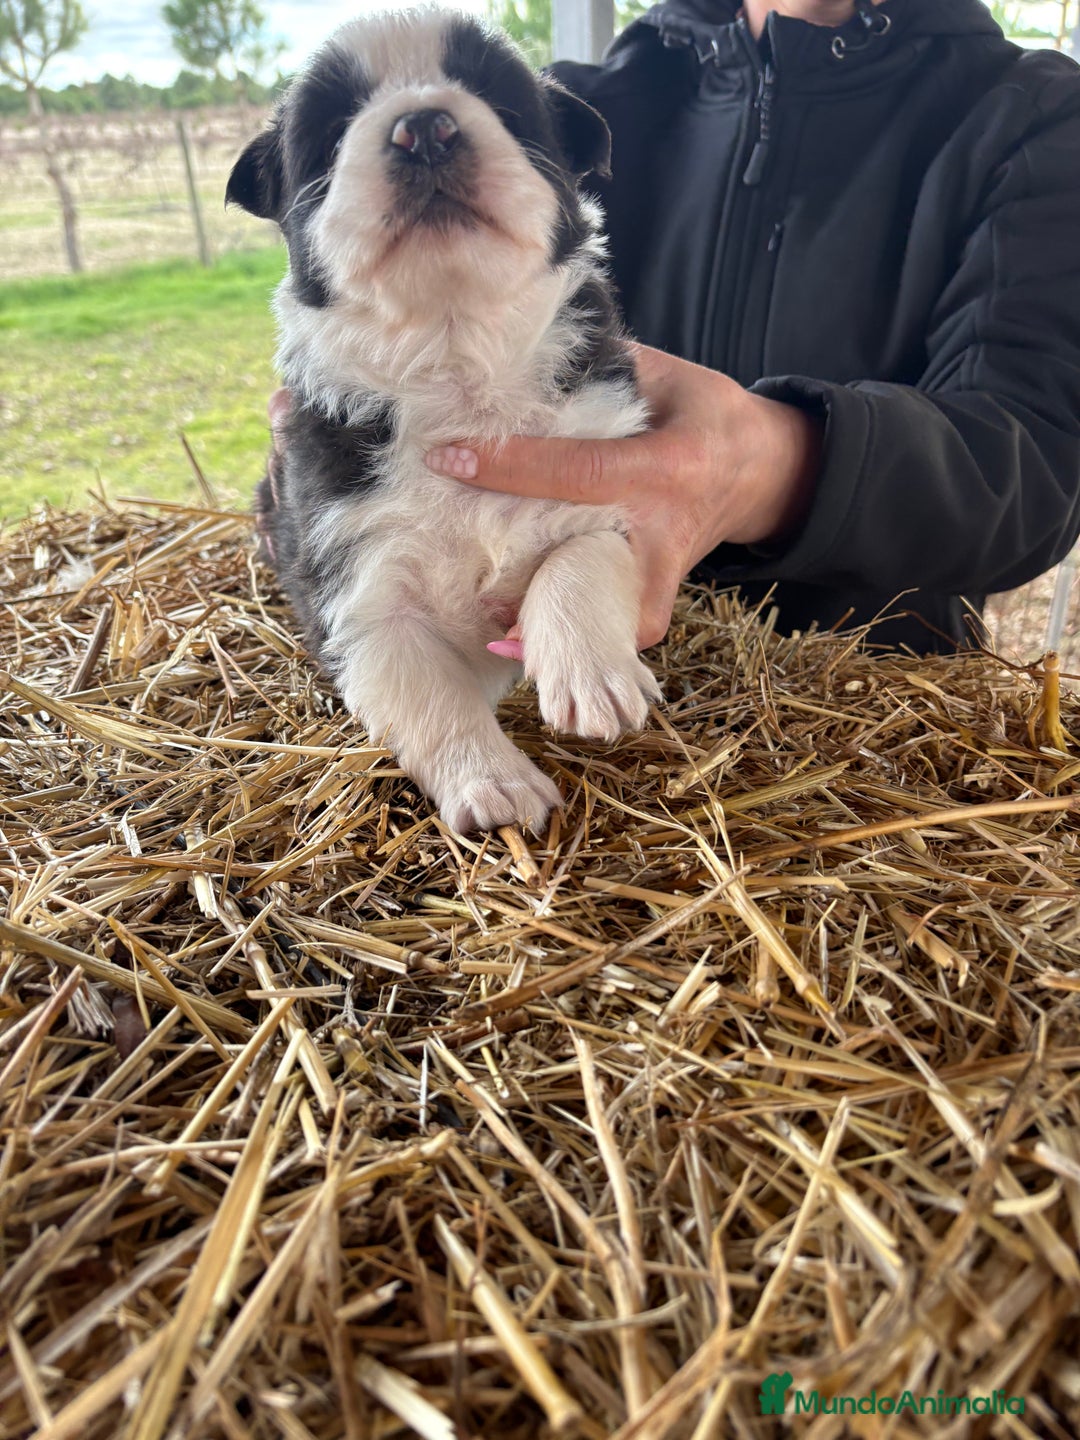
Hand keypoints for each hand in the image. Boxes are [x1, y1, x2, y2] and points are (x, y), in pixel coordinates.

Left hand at [425, 344, 822, 647]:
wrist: (763, 469)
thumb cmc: (706, 415)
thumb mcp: (669, 377)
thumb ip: (607, 370)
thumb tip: (531, 360)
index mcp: (664, 465)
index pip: (575, 468)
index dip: (510, 464)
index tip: (450, 458)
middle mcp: (663, 525)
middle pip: (585, 555)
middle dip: (526, 571)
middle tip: (466, 575)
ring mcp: (664, 566)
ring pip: (611, 613)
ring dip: (555, 626)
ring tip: (494, 628)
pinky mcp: (662, 590)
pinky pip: (625, 630)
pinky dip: (581, 641)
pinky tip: (525, 648)